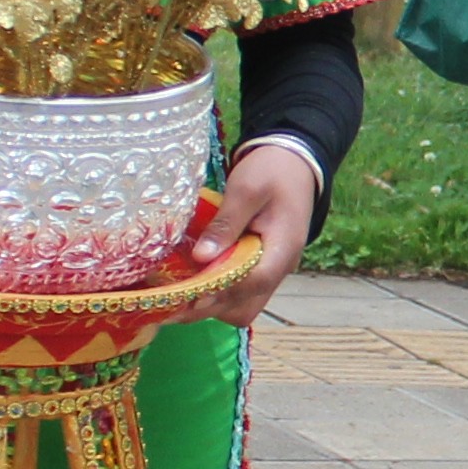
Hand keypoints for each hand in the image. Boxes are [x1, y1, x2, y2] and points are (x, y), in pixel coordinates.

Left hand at [194, 141, 320, 323]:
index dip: (219, 292)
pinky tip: (195, 283)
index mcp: (283, 249)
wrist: (293, 162)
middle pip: (247, 306)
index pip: (252, 282)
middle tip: (174, 299)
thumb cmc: (271, 171)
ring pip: (243, 306)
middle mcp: (281, 267)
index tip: (185, 294)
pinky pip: (241, 293)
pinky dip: (218, 295)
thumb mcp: (246, 190)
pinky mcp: (261, 267)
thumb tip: (202, 257)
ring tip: (180, 294)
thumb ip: (225, 224)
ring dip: (214, 305)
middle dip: (211, 306)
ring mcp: (272, 270)